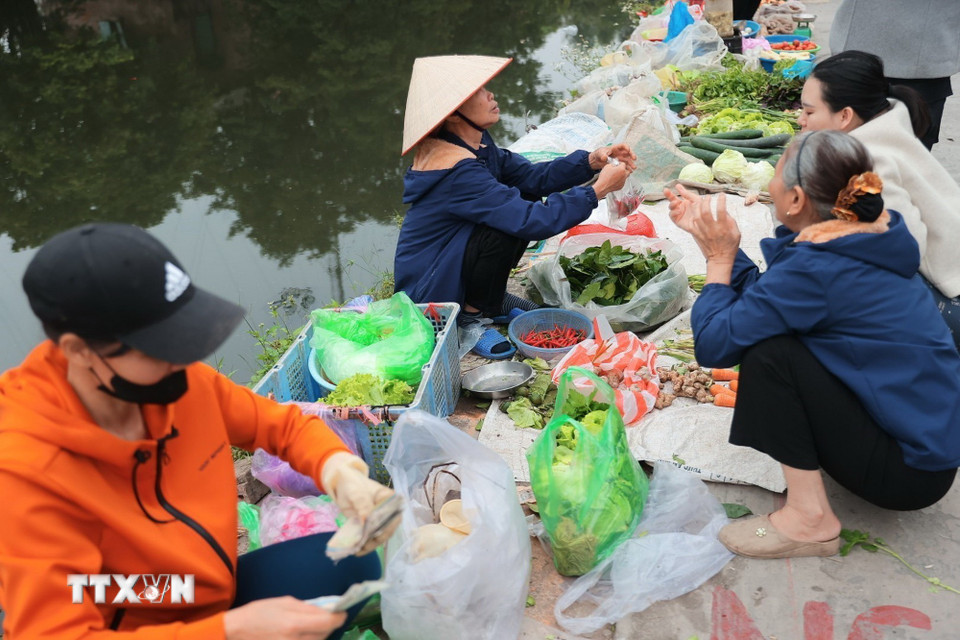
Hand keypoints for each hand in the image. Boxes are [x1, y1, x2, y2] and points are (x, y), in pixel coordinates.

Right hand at [224, 596, 346, 639]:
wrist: (236, 632)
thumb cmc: (259, 612)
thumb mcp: (284, 602)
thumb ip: (308, 607)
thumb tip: (327, 610)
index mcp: (295, 624)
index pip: (328, 623)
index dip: (339, 617)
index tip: (342, 612)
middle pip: (325, 635)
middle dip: (328, 625)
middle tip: (326, 616)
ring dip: (319, 634)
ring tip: (311, 626)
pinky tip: (303, 634)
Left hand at [321, 453, 397, 551]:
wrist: (341, 484)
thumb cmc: (352, 484)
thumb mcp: (356, 493)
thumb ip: (362, 505)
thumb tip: (366, 522)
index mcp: (390, 499)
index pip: (393, 515)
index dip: (386, 527)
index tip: (373, 535)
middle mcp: (388, 511)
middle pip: (388, 528)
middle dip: (376, 539)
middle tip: (362, 546)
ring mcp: (380, 520)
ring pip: (380, 536)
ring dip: (370, 545)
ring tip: (357, 551)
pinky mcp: (370, 527)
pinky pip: (370, 537)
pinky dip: (364, 544)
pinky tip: (356, 550)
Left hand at [589, 143, 636, 171]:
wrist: (597, 160)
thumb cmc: (599, 154)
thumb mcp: (600, 153)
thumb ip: (602, 155)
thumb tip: (604, 158)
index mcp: (616, 148)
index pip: (623, 146)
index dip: (626, 147)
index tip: (628, 150)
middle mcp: (619, 153)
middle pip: (628, 153)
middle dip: (632, 155)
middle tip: (634, 159)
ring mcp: (620, 158)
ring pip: (627, 160)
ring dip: (631, 163)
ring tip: (633, 168)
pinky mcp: (619, 164)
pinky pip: (625, 166)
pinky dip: (627, 168)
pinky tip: (630, 171)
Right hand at [592, 162, 631, 199]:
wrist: (602, 186)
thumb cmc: (605, 177)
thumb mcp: (607, 166)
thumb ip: (613, 164)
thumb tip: (614, 164)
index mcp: (621, 169)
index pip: (624, 164)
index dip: (620, 163)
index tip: (617, 164)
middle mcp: (624, 175)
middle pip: (627, 171)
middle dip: (624, 169)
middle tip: (619, 169)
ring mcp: (623, 181)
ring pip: (625, 177)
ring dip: (622, 175)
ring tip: (616, 175)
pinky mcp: (621, 186)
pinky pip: (622, 182)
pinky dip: (620, 180)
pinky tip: (614, 180)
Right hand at [663, 183, 700, 232]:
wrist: (704, 223)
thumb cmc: (701, 212)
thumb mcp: (695, 199)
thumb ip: (687, 194)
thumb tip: (678, 186)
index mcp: (685, 202)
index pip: (677, 196)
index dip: (673, 192)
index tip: (673, 186)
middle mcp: (681, 208)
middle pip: (672, 200)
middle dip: (668, 195)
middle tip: (665, 190)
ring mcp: (679, 214)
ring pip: (671, 207)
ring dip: (672, 204)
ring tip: (676, 203)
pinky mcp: (677, 221)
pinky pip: (672, 215)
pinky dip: (674, 212)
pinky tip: (679, 211)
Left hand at [688, 192, 739, 265]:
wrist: (720, 259)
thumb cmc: (730, 246)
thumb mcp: (736, 233)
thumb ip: (730, 221)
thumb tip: (724, 210)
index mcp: (723, 228)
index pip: (721, 211)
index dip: (721, 200)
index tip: (722, 195)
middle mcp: (712, 229)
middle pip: (705, 212)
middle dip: (706, 201)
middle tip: (708, 197)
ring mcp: (703, 232)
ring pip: (697, 217)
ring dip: (697, 207)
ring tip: (700, 201)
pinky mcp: (697, 235)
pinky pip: (691, 224)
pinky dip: (691, 216)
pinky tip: (694, 211)